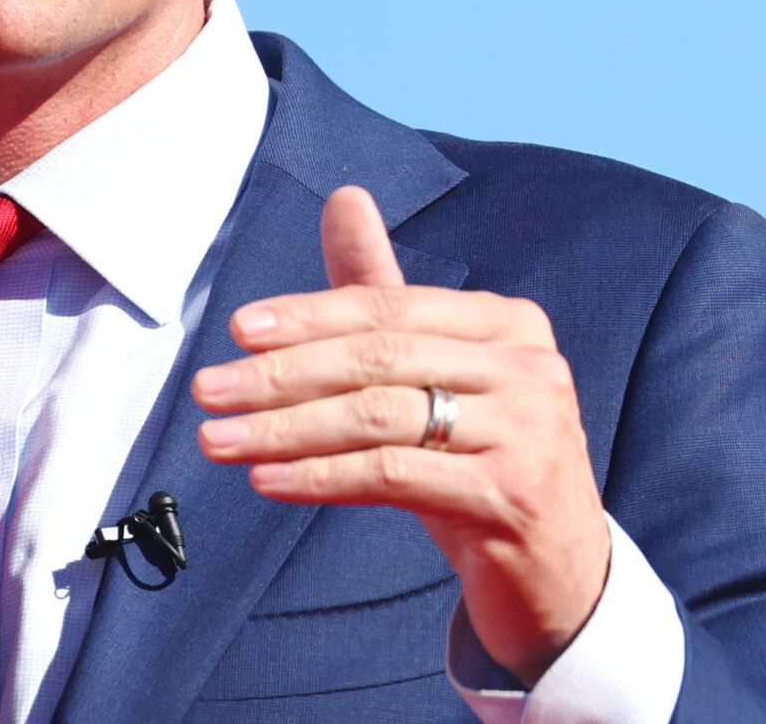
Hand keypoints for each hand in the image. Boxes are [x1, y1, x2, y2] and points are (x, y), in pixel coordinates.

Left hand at [193, 186, 609, 684]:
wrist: (557, 569)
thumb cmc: (479, 459)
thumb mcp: (435, 375)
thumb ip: (384, 291)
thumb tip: (344, 196)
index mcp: (508, 321)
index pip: (388, 307)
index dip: (308, 315)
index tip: (237, 330)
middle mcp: (529, 366)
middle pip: (378, 358)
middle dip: (281, 373)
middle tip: (208, 389)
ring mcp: (529, 430)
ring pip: (378, 416)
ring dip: (284, 429)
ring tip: (219, 439)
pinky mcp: (512, 494)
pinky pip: (394, 474)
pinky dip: (320, 476)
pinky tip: (268, 479)